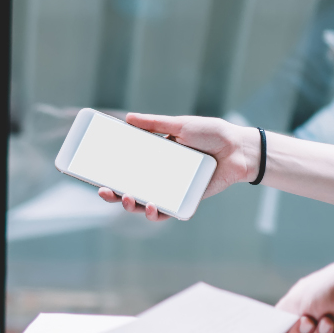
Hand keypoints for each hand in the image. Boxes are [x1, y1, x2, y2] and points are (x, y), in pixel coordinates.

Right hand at [96, 112, 257, 220]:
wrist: (239, 148)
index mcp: (156, 158)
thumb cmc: (211, 134)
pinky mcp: (186, 201)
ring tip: (130, 198)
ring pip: (144, 204)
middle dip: (114, 195)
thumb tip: (128, 118)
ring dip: (132, 206)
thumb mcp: (180, 125)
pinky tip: (151, 208)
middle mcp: (160, 176)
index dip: (109, 174)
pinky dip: (156, 213)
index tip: (94, 175)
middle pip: (130, 190)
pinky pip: (167, 212)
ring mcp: (172, 190)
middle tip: (105, 191)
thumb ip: (155, 124)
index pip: (126, 168)